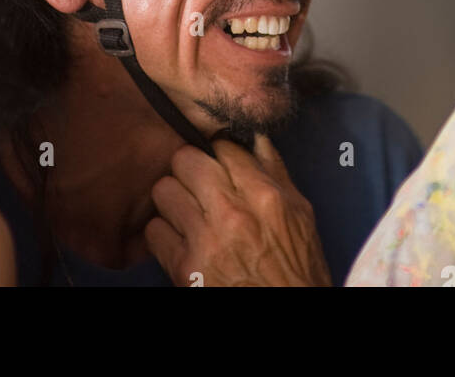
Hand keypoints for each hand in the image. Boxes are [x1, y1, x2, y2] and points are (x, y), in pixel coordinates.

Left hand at [146, 135, 332, 287]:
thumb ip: (276, 173)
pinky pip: (154, 231)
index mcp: (265, 196)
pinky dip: (164, 235)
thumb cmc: (297, 270)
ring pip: (163, 190)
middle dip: (189, 169)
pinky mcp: (185, 268)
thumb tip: (256, 137)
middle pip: (185, 159)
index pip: (223, 146)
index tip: (217, 162)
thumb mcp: (301, 217)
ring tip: (186, 212)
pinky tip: (179, 241)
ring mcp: (206, 240)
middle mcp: (233, 213)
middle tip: (197, 184)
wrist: (287, 316)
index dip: (218, 151)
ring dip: (173, 201)